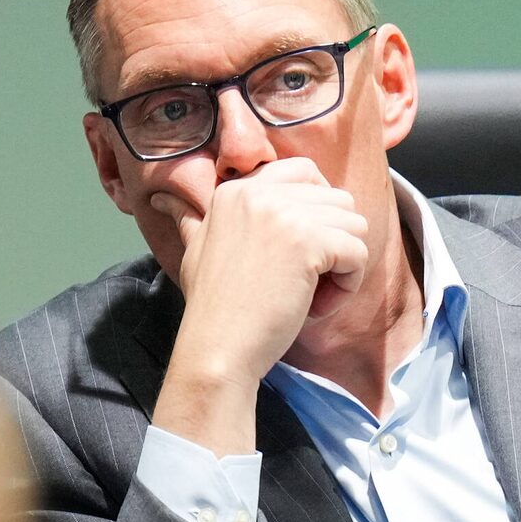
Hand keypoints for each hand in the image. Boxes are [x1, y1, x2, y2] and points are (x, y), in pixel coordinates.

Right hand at [150, 159, 369, 456]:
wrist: (216, 349)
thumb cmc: (210, 309)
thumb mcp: (194, 252)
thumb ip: (191, 221)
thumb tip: (162, 199)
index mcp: (236, 190)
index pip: (305, 172)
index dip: (318, 210)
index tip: (305, 249)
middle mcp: (260, 191)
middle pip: (336, 199)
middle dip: (333, 242)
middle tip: (305, 281)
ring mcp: (286, 213)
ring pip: (353, 224)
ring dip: (342, 265)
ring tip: (309, 296)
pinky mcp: (309, 241)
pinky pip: (358, 252)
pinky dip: (347, 286)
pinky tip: (315, 307)